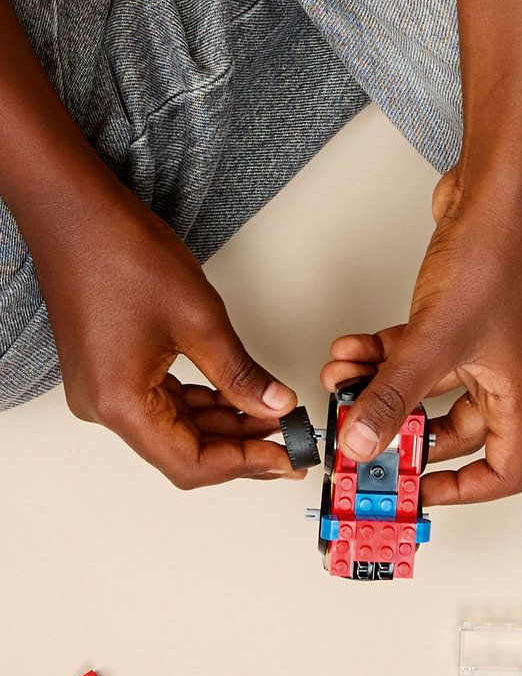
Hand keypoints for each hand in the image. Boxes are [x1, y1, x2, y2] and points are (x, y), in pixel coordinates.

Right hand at [37, 190, 302, 487]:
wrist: (75, 210)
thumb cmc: (120, 254)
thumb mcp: (199, 320)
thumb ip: (240, 374)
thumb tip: (276, 406)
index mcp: (120, 403)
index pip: (190, 463)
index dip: (244, 465)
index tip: (286, 457)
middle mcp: (105, 406)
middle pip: (183, 452)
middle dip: (242, 449)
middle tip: (291, 443)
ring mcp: (106, 390)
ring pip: (178, 430)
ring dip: (227, 428)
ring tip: (276, 418)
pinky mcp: (113, 372)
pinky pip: (165, 405)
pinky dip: (206, 406)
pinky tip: (242, 399)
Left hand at [321, 170, 521, 502]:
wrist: (499, 188)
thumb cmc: (497, 257)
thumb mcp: (436, 341)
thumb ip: (395, 396)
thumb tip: (363, 443)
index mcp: (518, 393)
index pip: (505, 468)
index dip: (465, 489)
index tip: (419, 489)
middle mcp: (503, 374)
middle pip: (455, 432)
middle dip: (403, 434)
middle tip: (363, 440)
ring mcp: (479, 344)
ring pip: (425, 388)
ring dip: (380, 389)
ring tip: (342, 385)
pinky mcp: (457, 316)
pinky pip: (414, 352)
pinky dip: (380, 355)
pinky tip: (349, 351)